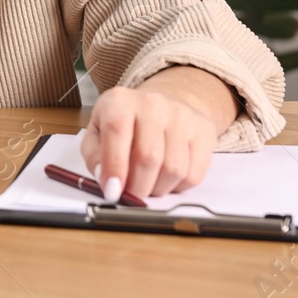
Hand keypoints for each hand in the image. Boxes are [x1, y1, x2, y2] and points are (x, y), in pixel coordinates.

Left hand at [79, 65, 237, 198]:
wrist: (163, 106)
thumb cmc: (125, 124)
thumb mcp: (98, 133)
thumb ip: (95, 157)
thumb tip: (106, 181)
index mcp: (120, 101)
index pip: (117, 131)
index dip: (114, 166)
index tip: (112, 191)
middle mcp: (152, 104)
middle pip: (148, 156)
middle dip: (137, 186)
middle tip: (130, 196)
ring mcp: (181, 116)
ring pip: (173, 169)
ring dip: (158, 189)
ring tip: (148, 185)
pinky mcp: (203, 132)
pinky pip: (194, 174)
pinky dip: (178, 187)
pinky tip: (166, 179)